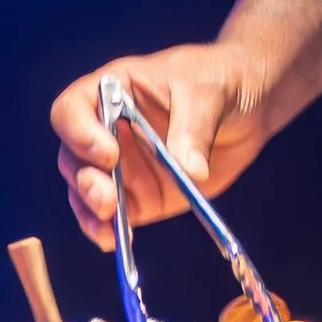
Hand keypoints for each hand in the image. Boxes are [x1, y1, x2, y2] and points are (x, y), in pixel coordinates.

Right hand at [52, 45, 259, 247]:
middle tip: (107, 200)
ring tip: (108, 229)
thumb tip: (190, 173)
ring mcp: (121, 165)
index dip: (80, 133)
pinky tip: (117, 242)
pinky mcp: (140, 195)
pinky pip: (116, 216)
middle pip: (75, 158)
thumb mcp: (209, 92)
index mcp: (113, 91)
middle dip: (87, 182)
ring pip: (87, 192)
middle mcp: (107, 130)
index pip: (73, 110)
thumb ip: (194, 130)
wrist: (249, 101)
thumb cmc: (220, 78)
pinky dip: (112, 230)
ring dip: (91, 212)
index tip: (109, 154)